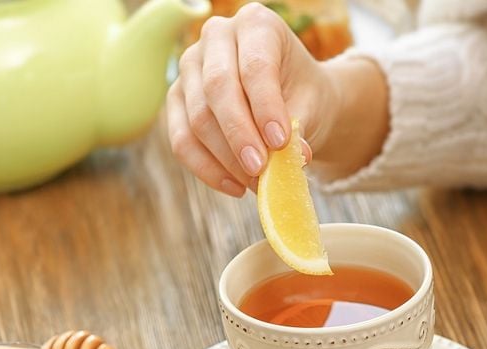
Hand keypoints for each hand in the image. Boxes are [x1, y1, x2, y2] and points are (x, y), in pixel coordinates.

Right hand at [167, 3, 388, 196]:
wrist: (291, 101)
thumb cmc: (302, 96)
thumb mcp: (310, 106)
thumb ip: (297, 128)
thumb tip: (292, 160)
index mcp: (256, 23)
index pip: (254, 65)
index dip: (265, 106)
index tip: (280, 143)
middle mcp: (216, 36)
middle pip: (218, 88)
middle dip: (240, 136)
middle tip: (260, 171)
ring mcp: (190, 66)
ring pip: (197, 117)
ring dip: (226, 159)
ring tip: (255, 183)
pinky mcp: (176, 99)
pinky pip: (181, 140)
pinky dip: (207, 169)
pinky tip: (234, 187)